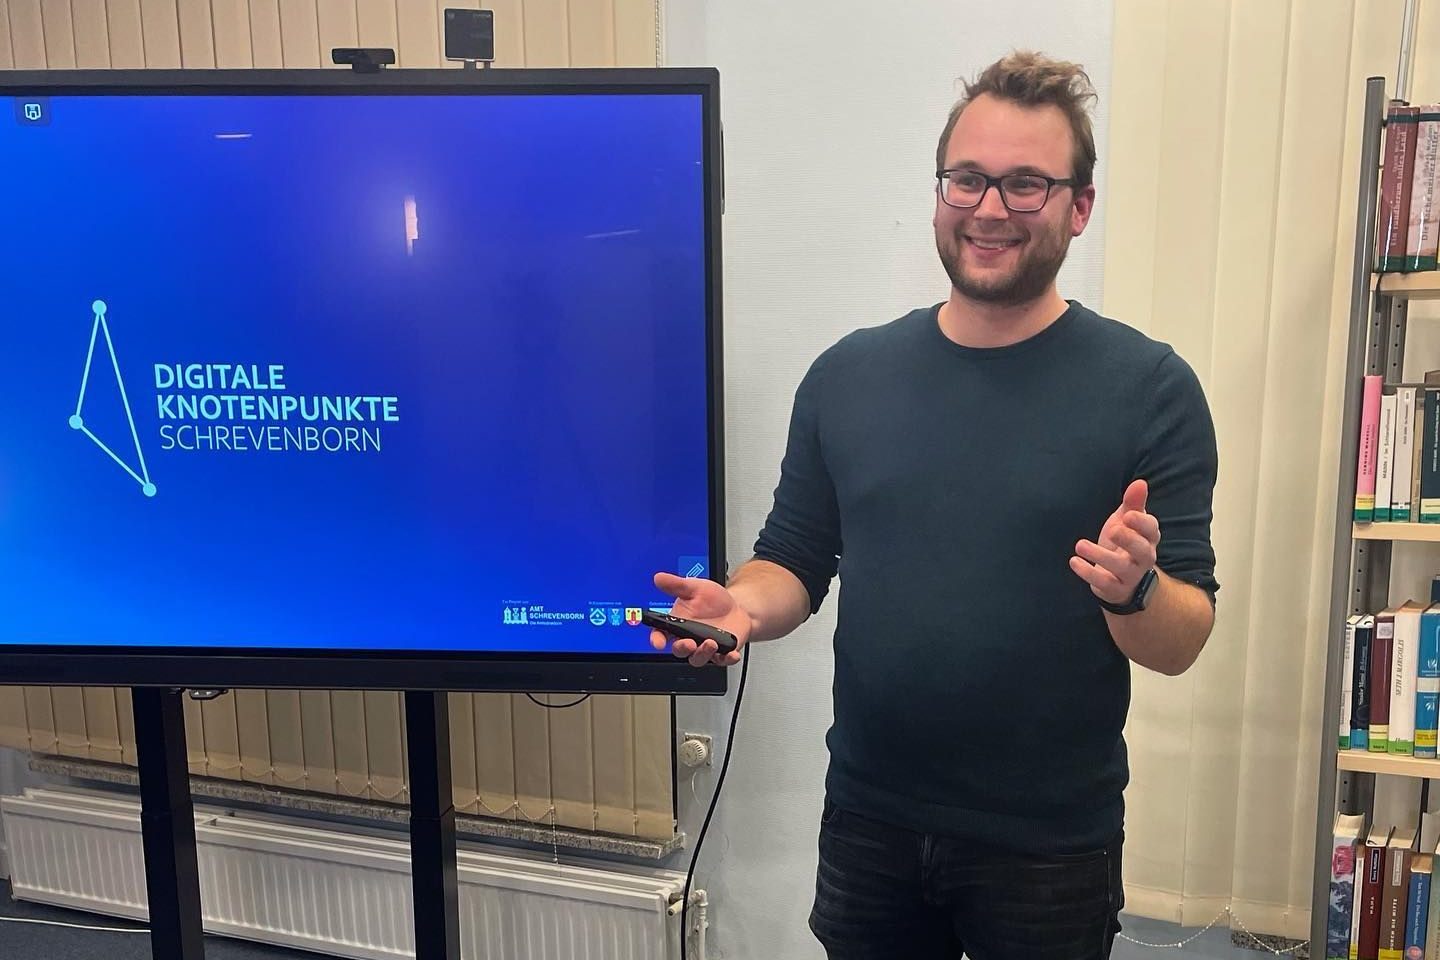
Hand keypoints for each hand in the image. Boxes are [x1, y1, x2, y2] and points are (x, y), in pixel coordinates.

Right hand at [649, 572, 750, 666]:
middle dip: (682, 648)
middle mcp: (689, 638)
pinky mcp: (721, 652)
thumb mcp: (695, 587)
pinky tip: (731, 653)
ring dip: (703, 654)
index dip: (657, 639)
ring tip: (711, 643)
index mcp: (678, 623)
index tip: (658, 641)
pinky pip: (722, 660)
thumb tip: (659, 578)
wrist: (737, 607)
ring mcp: (704, 647)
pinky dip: (727, 659)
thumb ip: (677, 585)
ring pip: (698, 658)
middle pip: (679, 650)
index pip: (661, 634)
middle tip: (688, 643)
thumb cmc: (713, 600)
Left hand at [1070, 478, 1159, 604]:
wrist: (1123, 580)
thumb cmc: (1125, 544)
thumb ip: (1132, 503)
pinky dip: (1089, 573)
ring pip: (1121, 567)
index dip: (1142, 523)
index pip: (1152, 530)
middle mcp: (1144, 558)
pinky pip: (1105, 583)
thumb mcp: (1127, 522)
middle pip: (1142, 550)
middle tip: (1112, 530)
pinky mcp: (1116, 589)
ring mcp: (1131, 575)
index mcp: (1148, 538)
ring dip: (1100, 556)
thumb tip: (1140, 482)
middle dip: (1128, 540)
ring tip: (1080, 545)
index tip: (1128, 515)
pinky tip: (1074, 561)